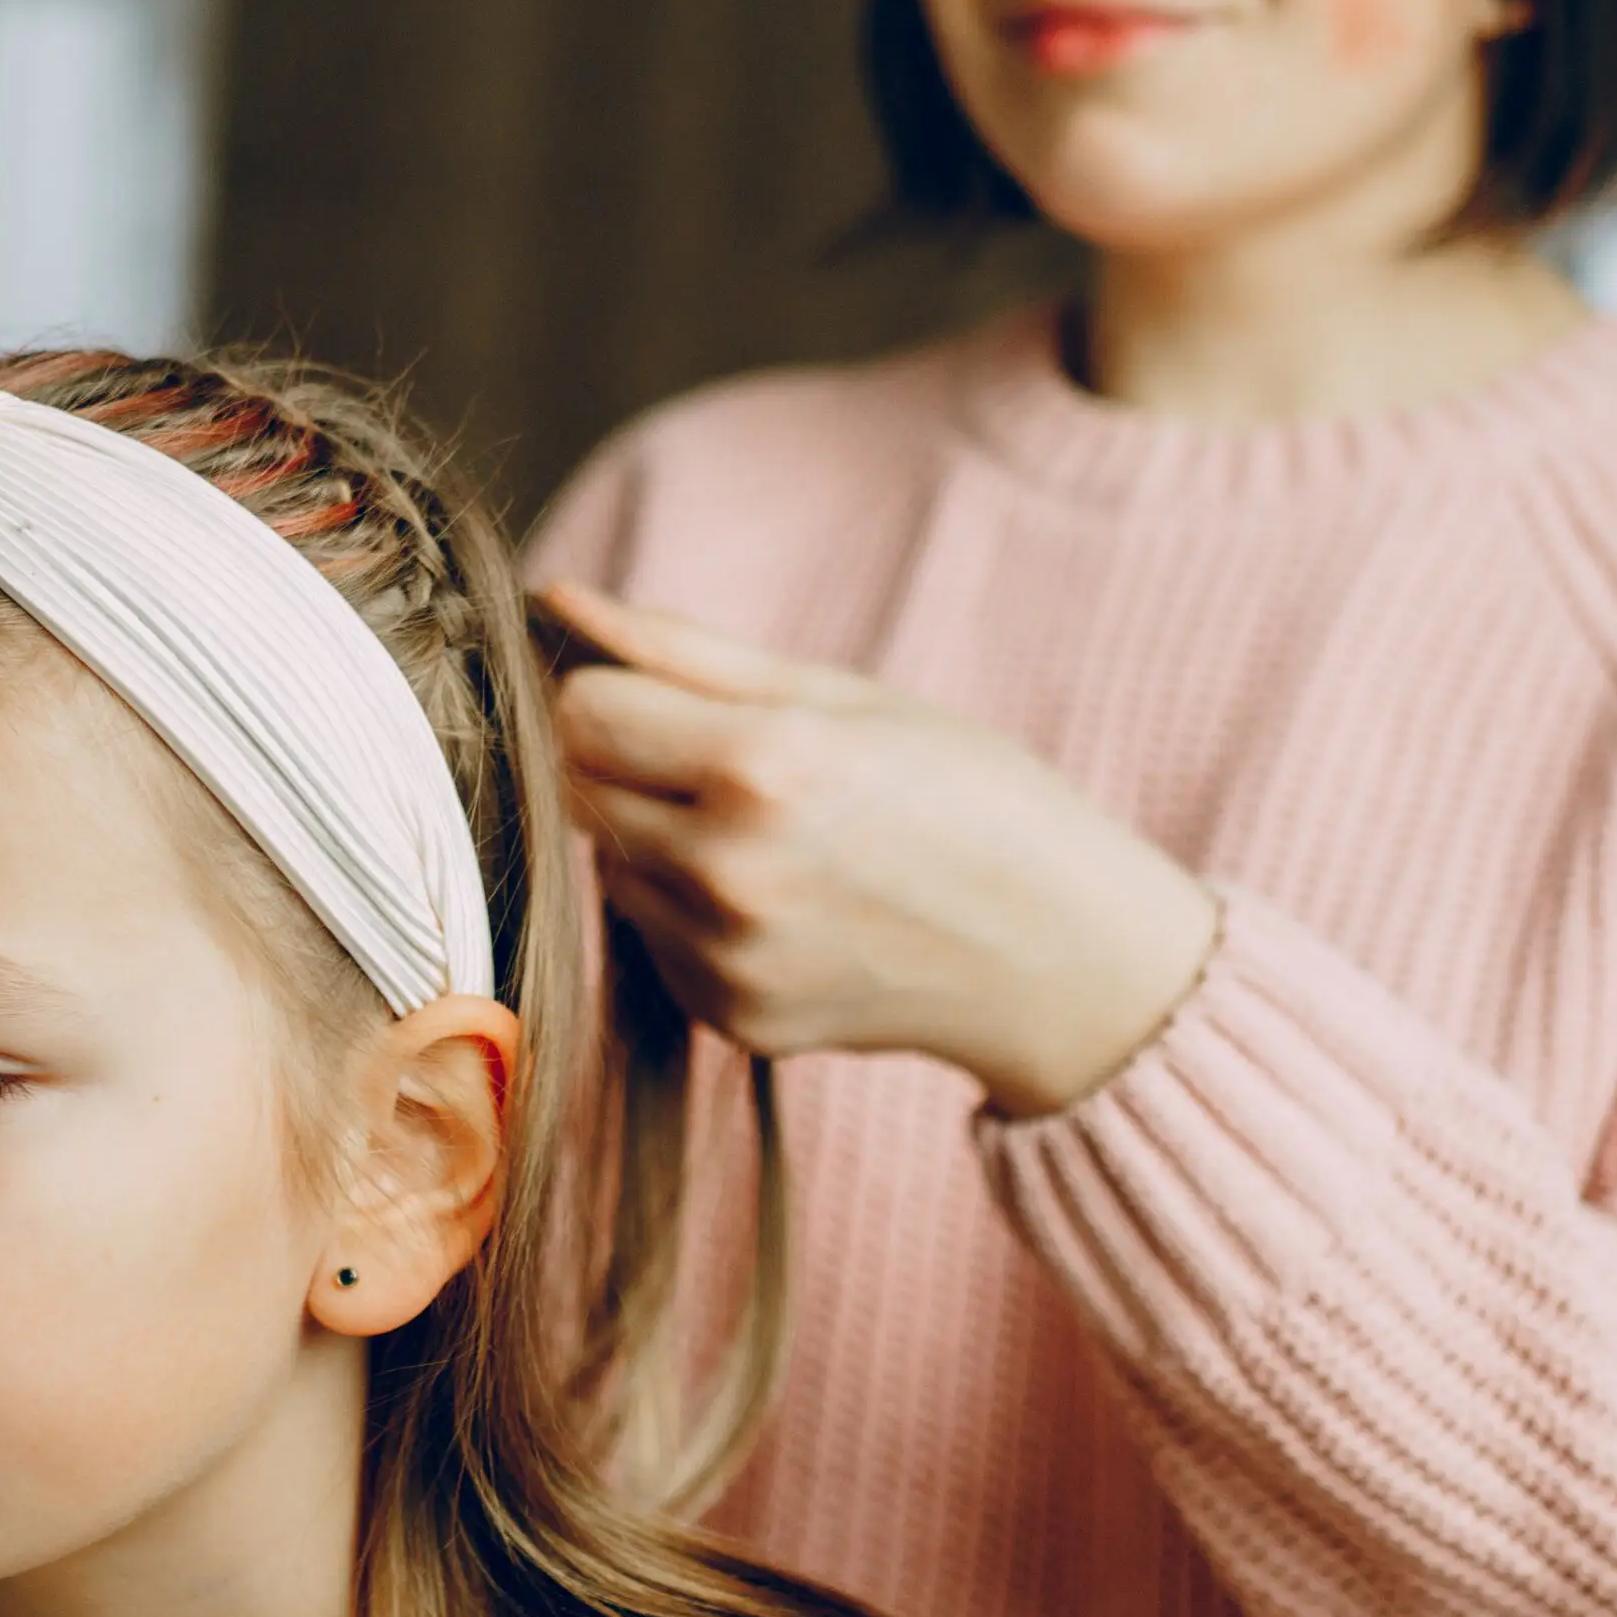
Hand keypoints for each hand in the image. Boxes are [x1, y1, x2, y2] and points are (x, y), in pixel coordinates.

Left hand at [540, 582, 1219, 1115]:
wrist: (1058, 956)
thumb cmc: (969, 797)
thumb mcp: (844, 694)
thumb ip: (684, 649)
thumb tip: (558, 600)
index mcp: (762, 765)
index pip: (582, 711)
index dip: (618, 691)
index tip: (674, 697)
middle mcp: (727, 871)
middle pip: (581, 789)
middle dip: (634, 764)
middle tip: (737, 766)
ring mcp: (725, 957)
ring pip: (611, 865)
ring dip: (660, 839)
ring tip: (776, 837)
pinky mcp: (727, 1017)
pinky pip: (655, 937)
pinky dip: (695, 913)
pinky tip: (790, 903)